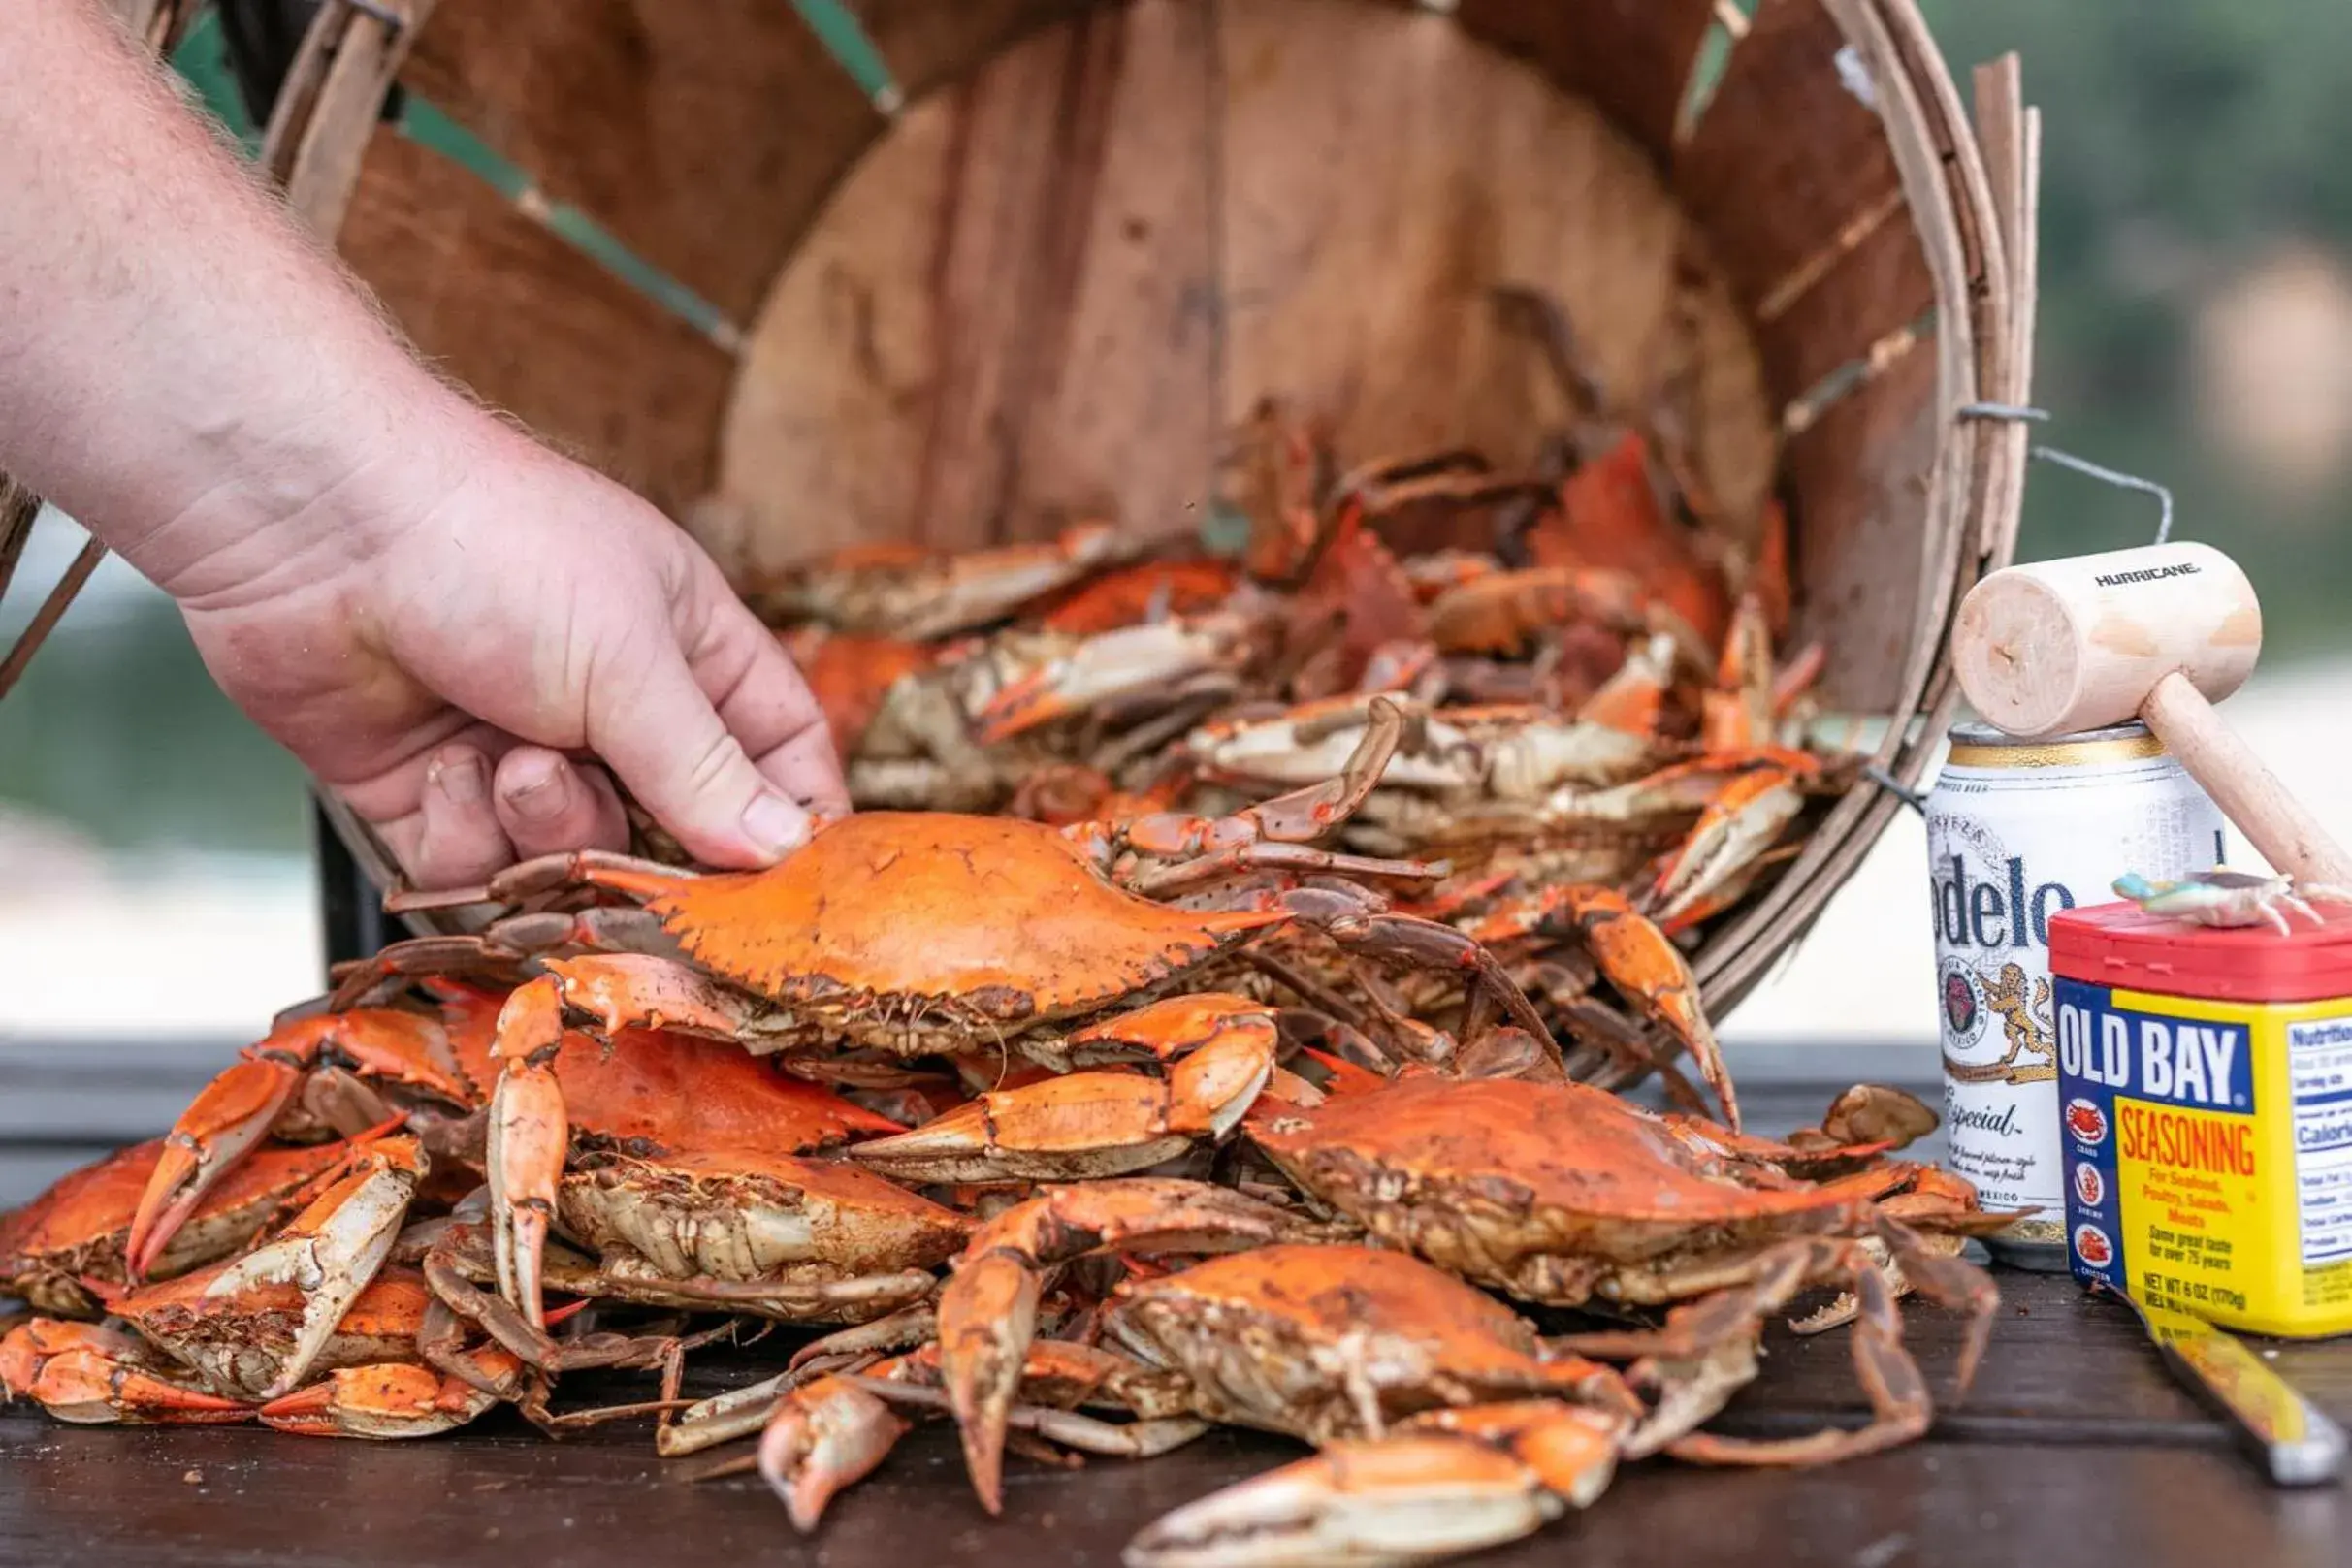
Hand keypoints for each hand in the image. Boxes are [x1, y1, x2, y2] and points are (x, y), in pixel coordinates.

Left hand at [172, 414, 847, 888]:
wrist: (311, 525)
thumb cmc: (493, 546)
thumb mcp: (628, 661)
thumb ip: (705, 769)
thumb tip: (785, 850)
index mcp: (687, 650)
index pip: (778, 750)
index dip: (791, 818)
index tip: (791, 887)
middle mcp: (613, 706)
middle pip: (673, 829)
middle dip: (643, 843)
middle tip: (617, 828)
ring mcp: (521, 752)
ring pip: (573, 858)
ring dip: (542, 824)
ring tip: (507, 761)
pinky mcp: (434, 794)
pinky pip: (479, 866)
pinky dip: (463, 831)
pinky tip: (441, 764)